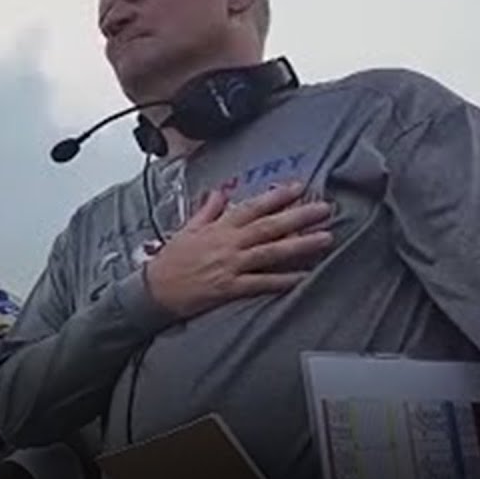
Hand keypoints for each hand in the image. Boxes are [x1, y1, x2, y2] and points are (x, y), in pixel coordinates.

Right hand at [146, 181, 333, 318]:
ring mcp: (230, 266)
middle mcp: (228, 244)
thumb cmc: (171, 261)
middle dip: (298, 216)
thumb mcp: (186, 230)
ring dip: (300, 245)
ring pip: (270, 252)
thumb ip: (207, 211)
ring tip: (325, 238)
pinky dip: (282, 280)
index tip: (299, 188)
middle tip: (324, 210)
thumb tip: (218, 193)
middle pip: (269, 227)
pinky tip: (303, 277)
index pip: (251, 207)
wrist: (155, 290)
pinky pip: (261, 283)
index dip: (276, 197)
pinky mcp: (230, 288)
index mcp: (218, 228)